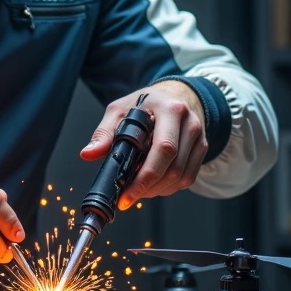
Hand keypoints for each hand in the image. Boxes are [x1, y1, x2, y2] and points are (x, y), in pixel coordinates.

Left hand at [80, 82, 206, 202]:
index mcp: (170, 110)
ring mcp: (199, 138)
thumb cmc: (147, 102)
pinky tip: (154, 184)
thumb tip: (88, 154)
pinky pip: (188, 177)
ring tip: (138, 190)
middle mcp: (189, 124)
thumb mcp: (121, 109)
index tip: (126, 194)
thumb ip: (105, 132)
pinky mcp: (202, 149)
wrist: (176, 94)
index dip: (145, 176)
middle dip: (148, 188)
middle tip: (128, 197)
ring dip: (158, 190)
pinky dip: (170, 187)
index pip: (163, 149)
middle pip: (173, 168)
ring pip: (182, 177)